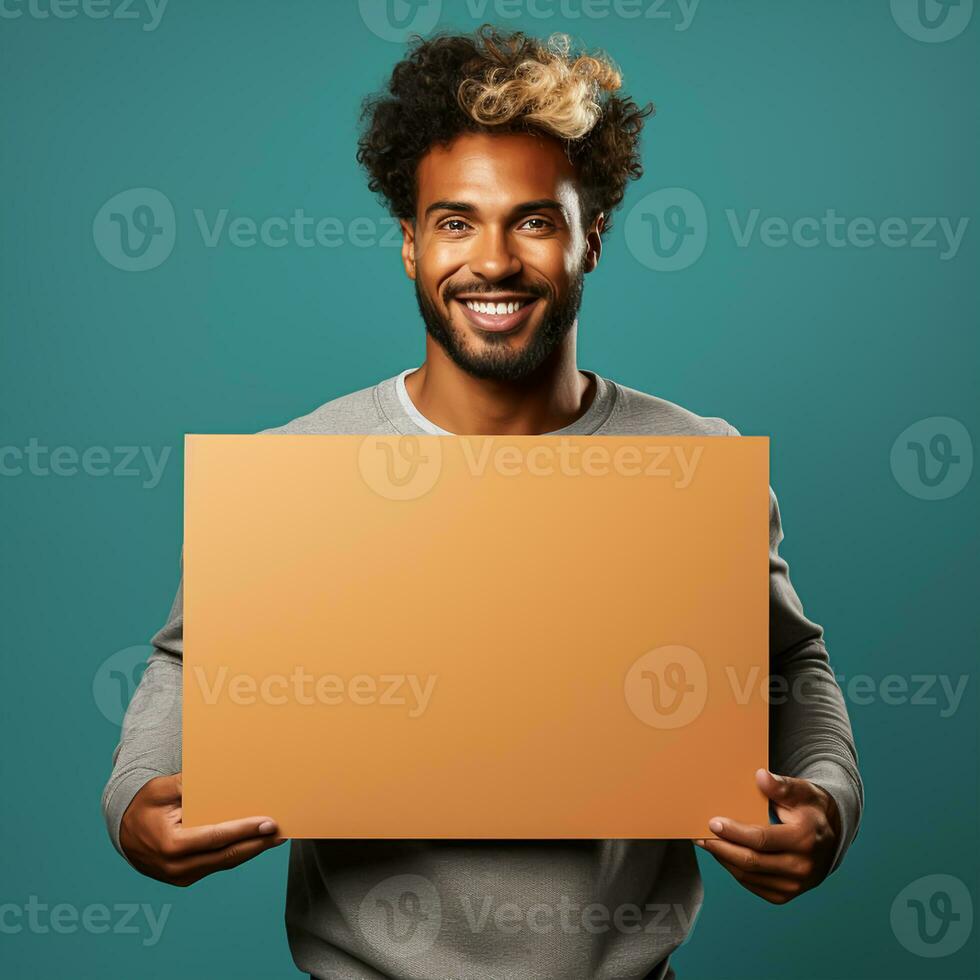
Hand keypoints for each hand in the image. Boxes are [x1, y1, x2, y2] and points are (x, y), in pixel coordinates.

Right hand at [119, 772, 285, 886]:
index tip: (268, 824)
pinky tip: (256, 842)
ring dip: (252, 850)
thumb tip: (215, 777)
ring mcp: (182, 876)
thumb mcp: (161, 789)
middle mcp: (177, 867)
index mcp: (170, 845)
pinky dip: (238, 853)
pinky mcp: (188, 877)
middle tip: (282, 831)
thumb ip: (186, 784)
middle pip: (226, 856)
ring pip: (224, 863)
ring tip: (276, 837)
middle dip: (257, 844)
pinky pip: (217, 865)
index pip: (215, 838)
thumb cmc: (144, 806)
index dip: (244, 831)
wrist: (124, 831)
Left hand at [694, 768, 840, 904]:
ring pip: (749, 876)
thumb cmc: (810, 808)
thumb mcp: (802, 791)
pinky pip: (753, 885)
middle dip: (721, 848)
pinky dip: (734, 870)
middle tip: (700, 836)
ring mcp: (795, 885)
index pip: (762, 839)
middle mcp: (802, 867)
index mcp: (805, 839)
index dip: (734, 832)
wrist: (830, 836)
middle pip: (751, 862)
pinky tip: (723, 855)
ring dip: (724, 860)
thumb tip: (760, 776)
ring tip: (706, 843)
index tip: (713, 823)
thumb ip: (781, 786)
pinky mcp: (786, 895)